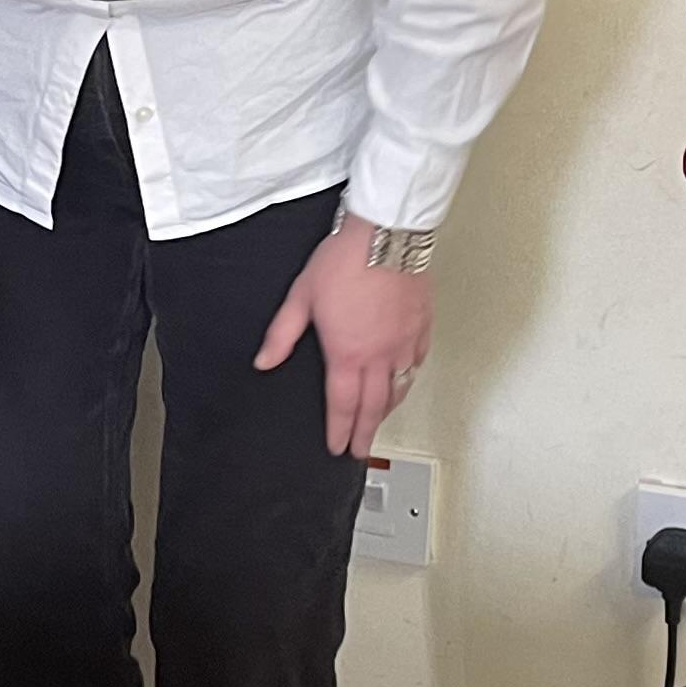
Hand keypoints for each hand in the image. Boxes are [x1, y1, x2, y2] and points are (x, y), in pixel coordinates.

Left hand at [256, 215, 435, 457]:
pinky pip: (416, 363)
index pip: (342, 405)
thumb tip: (264, 361)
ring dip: (387, 410)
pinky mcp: (421, 327)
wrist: (387, 235)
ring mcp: (403, 343)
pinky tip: (404, 380)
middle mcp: (378, 356)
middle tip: (362, 451)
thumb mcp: (301, 296)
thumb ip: (282, 334)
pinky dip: (408, 378)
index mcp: (347, 353)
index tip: (338, 446)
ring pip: (398, 389)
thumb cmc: (346, 260)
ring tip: (380, 421)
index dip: (339, 430)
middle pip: (374, 407)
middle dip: (366, 434)